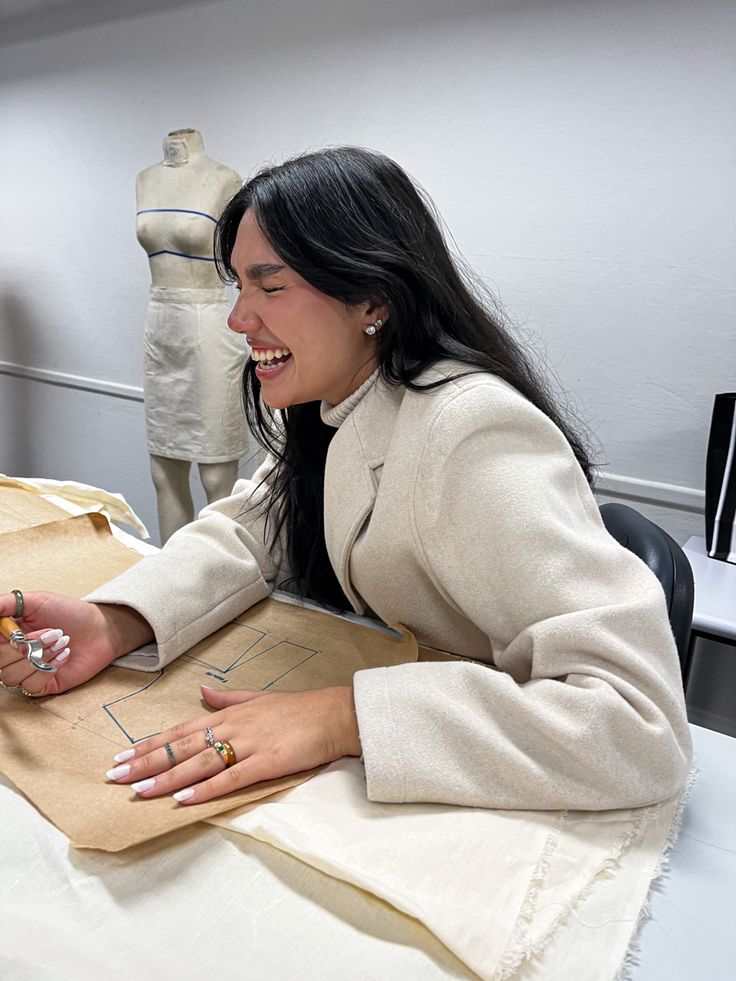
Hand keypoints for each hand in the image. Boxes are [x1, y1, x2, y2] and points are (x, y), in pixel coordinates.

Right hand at [0, 590, 152, 695]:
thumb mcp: (36, 600)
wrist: (100, 628)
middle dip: (28, 645)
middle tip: (53, 632)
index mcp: (8, 634)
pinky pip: (31, 686)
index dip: (4, 640)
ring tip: (62, 642)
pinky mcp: (43, 686)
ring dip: (40, 656)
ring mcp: (27, 671)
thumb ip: (7, 603)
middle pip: (0, 662)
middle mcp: (13, 654)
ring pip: (12, 676)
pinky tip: (64, 656)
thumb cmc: (70, 612)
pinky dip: (48, 669)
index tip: (19, 632)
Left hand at [104, 685, 362, 803]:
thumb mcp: (259, 698)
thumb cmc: (300, 709)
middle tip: (115, 776)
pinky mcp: (268, 762)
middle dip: (146, 762)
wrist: (336, 714)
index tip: (122, 756)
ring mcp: (250, 744)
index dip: (150, 744)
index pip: (181, 731)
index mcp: (230, 714)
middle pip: (182, 747)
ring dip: (168, 778)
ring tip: (139, 790)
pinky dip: (206, 790)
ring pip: (200, 763)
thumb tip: (202, 693)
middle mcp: (234, 727)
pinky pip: (231, 779)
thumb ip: (228, 698)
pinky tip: (184, 800)